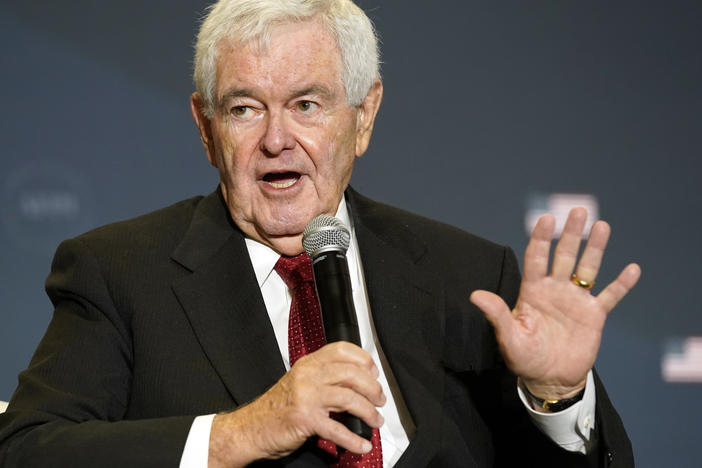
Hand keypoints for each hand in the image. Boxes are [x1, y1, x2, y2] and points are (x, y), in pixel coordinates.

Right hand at [208, 342, 385, 466]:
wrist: (250, 428)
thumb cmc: (277, 408)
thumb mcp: (300, 383)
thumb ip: (323, 378)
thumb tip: (357, 382)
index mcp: (308, 364)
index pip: (341, 350)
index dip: (363, 359)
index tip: (374, 372)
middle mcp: (308, 375)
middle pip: (351, 373)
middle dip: (372, 388)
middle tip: (380, 400)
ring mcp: (306, 396)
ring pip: (349, 398)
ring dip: (368, 412)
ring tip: (375, 421)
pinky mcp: (305, 419)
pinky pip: (337, 429)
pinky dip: (353, 439)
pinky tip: (362, 445)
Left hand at [470, 207, 640, 399]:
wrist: (549, 379)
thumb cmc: (524, 357)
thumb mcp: (509, 337)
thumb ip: (497, 314)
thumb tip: (475, 295)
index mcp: (532, 291)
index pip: (536, 258)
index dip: (540, 238)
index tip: (545, 218)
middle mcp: (555, 290)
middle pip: (563, 255)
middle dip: (570, 234)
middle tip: (577, 210)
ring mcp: (575, 301)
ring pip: (587, 269)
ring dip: (595, 249)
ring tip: (602, 225)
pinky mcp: (594, 316)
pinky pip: (610, 296)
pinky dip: (621, 284)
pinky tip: (633, 268)